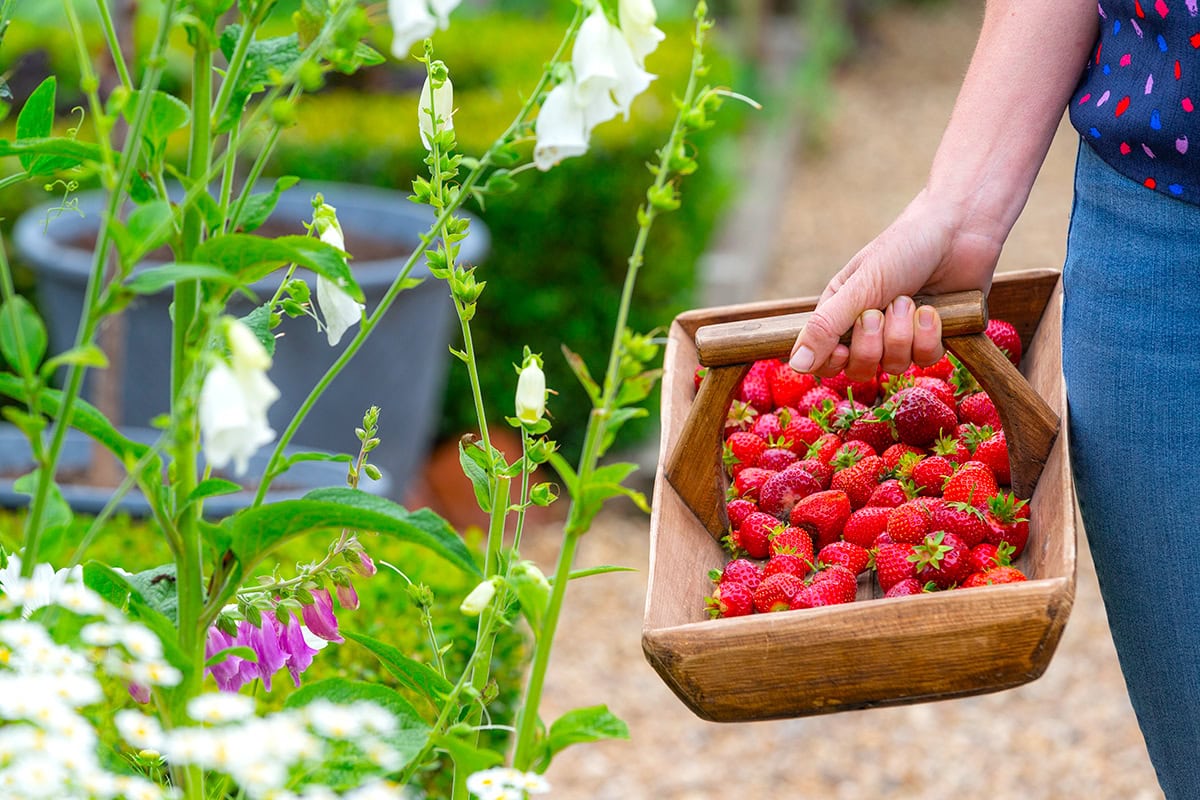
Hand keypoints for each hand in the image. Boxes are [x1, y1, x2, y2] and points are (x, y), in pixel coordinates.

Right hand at [788, 189, 1000, 380]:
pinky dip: (929, 336)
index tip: (841, 350)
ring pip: (894, 366)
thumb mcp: (860, 286)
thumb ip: (826, 327)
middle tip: (880, 311)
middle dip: (872, 345)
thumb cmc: (903, 248)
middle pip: (858, 369)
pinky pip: (924, 359)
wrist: (960, 230)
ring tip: (910, 300)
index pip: (823, 359)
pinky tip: (933, 309)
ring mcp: (901, 336)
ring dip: (903, 334)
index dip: (831, 362)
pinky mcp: (932, 339)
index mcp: (840, 313)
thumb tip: (795, 365)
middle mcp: (868, 329)